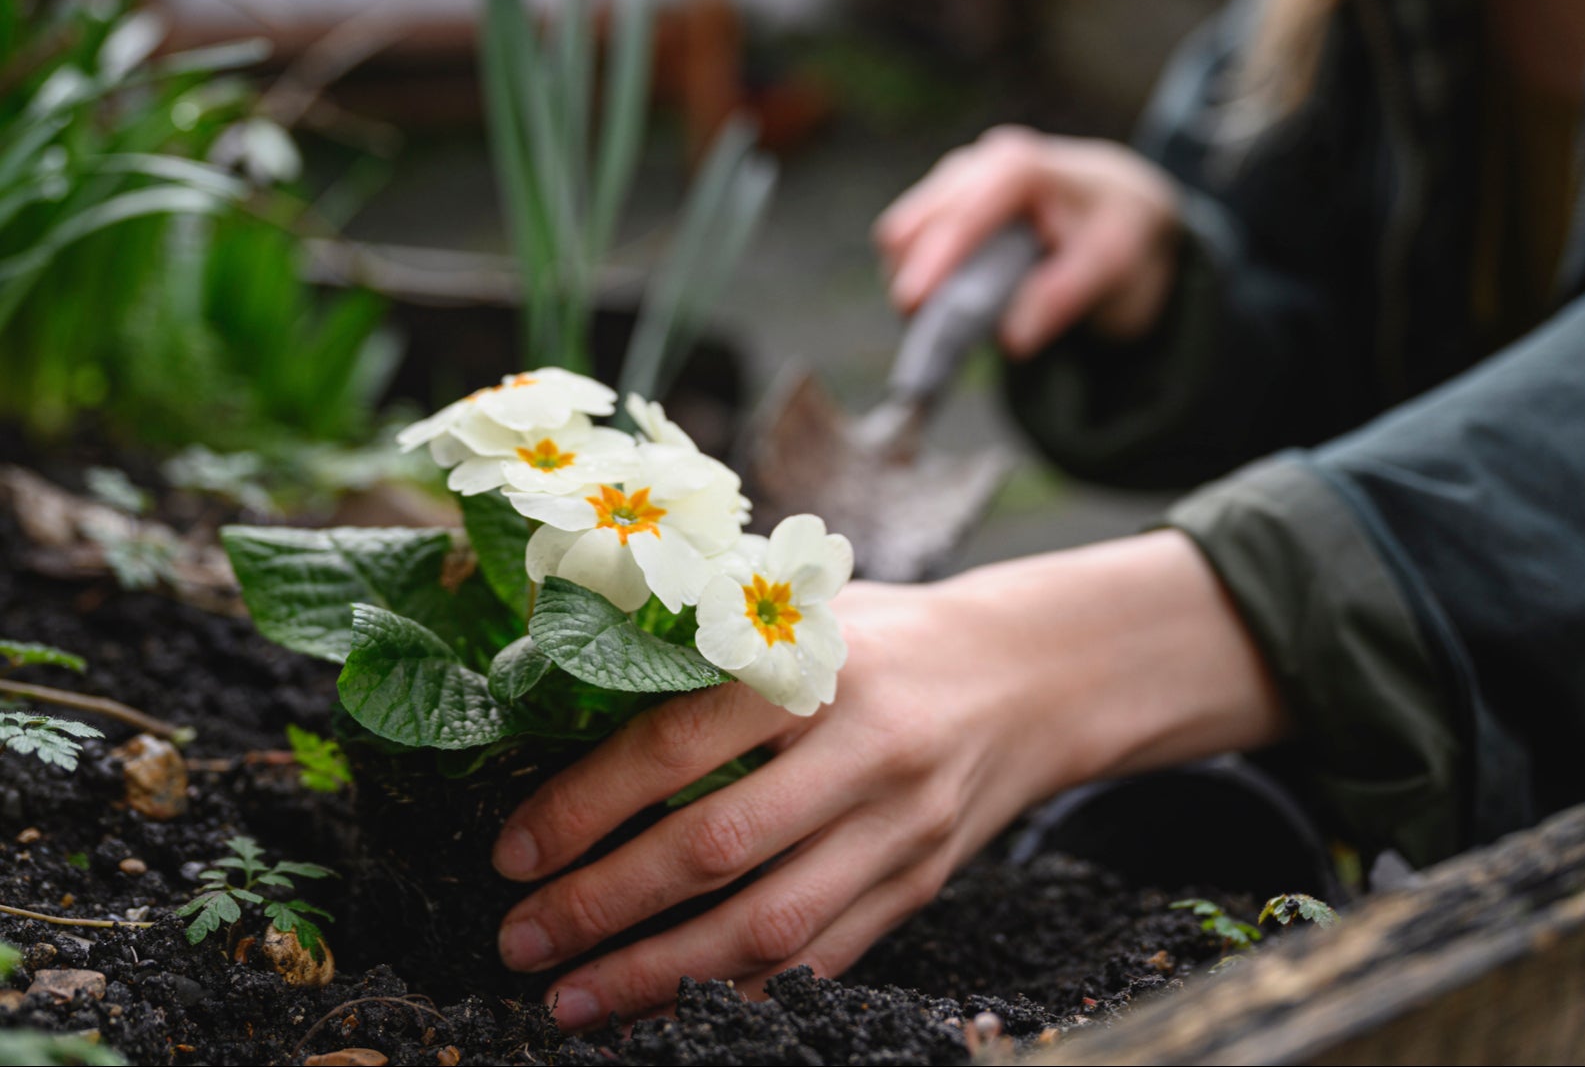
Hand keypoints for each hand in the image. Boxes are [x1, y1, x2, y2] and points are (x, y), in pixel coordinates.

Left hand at [491, 531, 1285, 1029]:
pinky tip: (665, 1014)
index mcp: (817, 663)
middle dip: (601, 904)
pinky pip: (820, 960)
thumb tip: (562, 689)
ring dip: (655, 974)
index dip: (584, 804)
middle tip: (519, 939)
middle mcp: (863, 748)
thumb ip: (711, 646)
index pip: (679, 741)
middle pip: (715, 845)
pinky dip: (736, 994)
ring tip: (570, 999)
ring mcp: (899, 828)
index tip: (512, 851)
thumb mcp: (807, 610)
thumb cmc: (887, 636)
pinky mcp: (920, 885)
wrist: (1031, 674)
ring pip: (766, 924)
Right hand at [874, 125, 1182, 356]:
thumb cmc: (1117, 229)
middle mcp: (978, 166)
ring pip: (904, 236)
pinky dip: (920, 280)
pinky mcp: (945, 208)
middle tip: (928, 335)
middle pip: (916, 222)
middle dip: (914, 277)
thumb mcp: (1112, 264)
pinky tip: (946, 306)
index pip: (964, 212)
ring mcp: (956, 185)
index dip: (935, 257)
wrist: (1123, 205)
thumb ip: (1062, 296)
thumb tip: (1012, 340)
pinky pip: (912, 247)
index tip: (913, 303)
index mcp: (1020, 169)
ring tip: (942, 327)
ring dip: (913, 282)